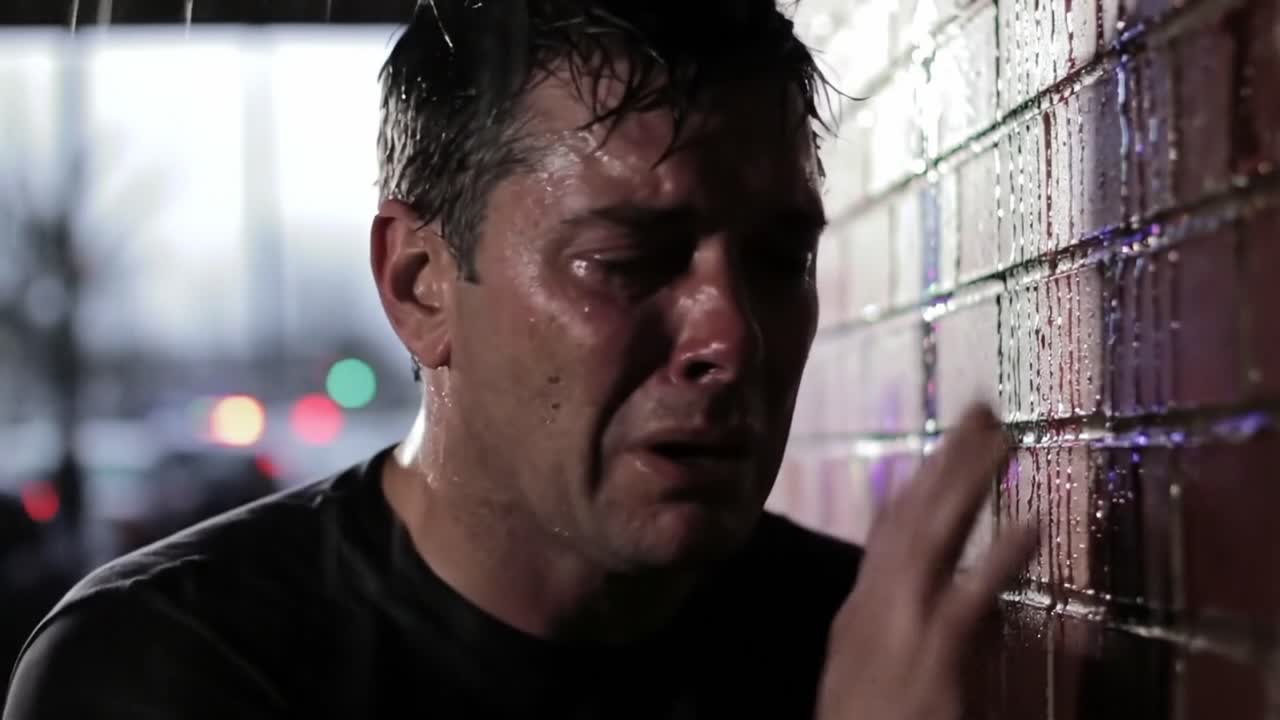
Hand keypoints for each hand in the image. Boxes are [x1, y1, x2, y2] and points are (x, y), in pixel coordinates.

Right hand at [816, 405, 1036, 719]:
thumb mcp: (865, 674)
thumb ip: (902, 630)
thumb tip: (945, 596)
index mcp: (859, 613)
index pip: (888, 535)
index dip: (915, 486)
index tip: (939, 448)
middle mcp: (874, 606)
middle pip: (912, 516)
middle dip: (946, 460)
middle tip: (980, 408)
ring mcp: (902, 625)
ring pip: (934, 537)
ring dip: (969, 482)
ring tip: (1003, 436)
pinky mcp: (932, 654)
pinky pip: (971, 599)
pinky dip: (1001, 560)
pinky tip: (1031, 526)